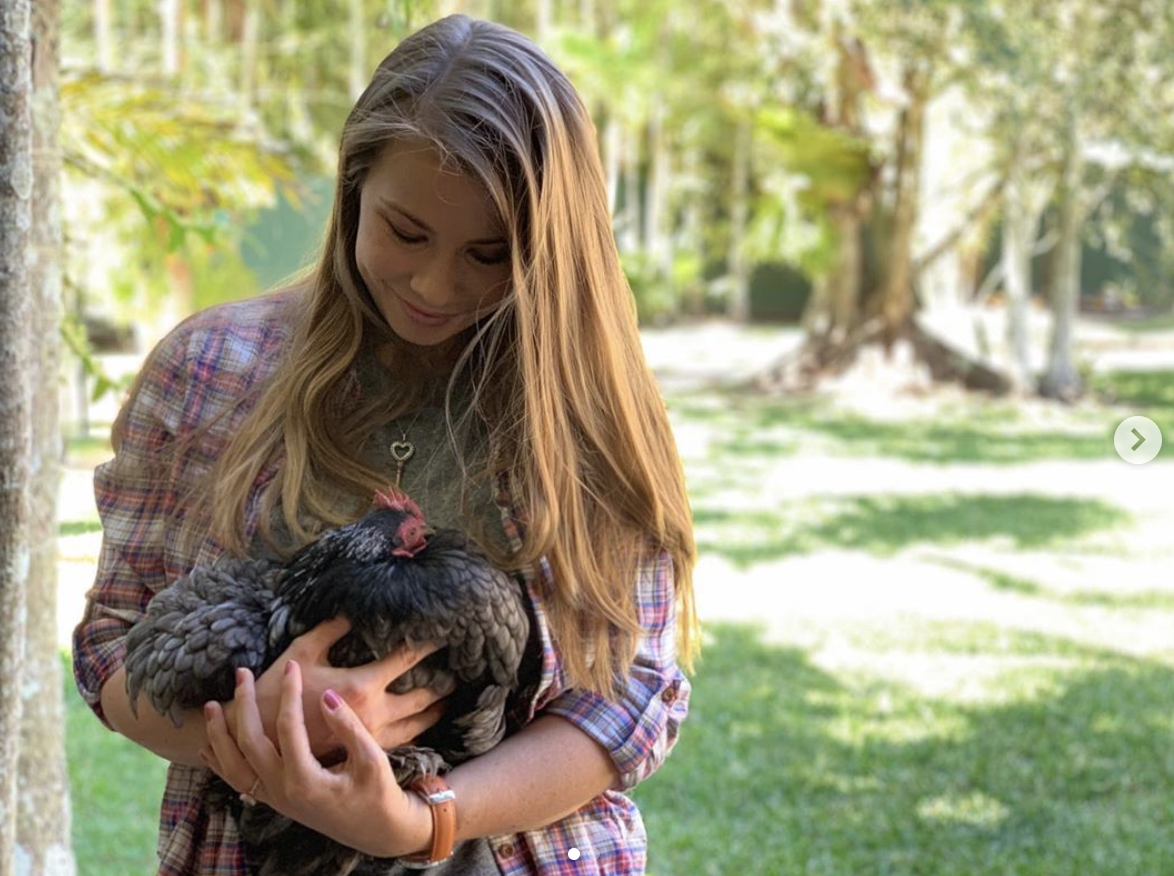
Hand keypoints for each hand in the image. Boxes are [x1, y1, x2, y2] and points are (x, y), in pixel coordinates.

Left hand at [202, 661, 433, 858]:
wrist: (376, 831)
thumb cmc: (379, 794)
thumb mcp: (371, 759)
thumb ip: (347, 727)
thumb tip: (326, 695)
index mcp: (305, 780)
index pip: (288, 727)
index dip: (290, 692)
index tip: (292, 667)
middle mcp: (282, 791)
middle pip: (250, 743)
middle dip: (244, 704)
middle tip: (242, 674)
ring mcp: (275, 799)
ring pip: (233, 766)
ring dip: (219, 735)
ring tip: (211, 706)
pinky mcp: (275, 801)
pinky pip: (238, 783)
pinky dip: (220, 763)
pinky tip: (209, 748)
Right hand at [233, 616, 446, 758]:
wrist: (259, 742)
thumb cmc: (277, 692)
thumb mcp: (302, 651)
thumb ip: (331, 628)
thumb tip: (352, 609)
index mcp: (361, 686)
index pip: (406, 659)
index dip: (427, 645)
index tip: (444, 634)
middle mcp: (374, 714)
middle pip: (423, 697)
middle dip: (443, 684)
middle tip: (459, 673)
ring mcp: (372, 737)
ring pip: (418, 725)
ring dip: (435, 711)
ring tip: (447, 700)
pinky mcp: (364, 753)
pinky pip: (401, 742)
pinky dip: (416, 731)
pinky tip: (420, 726)